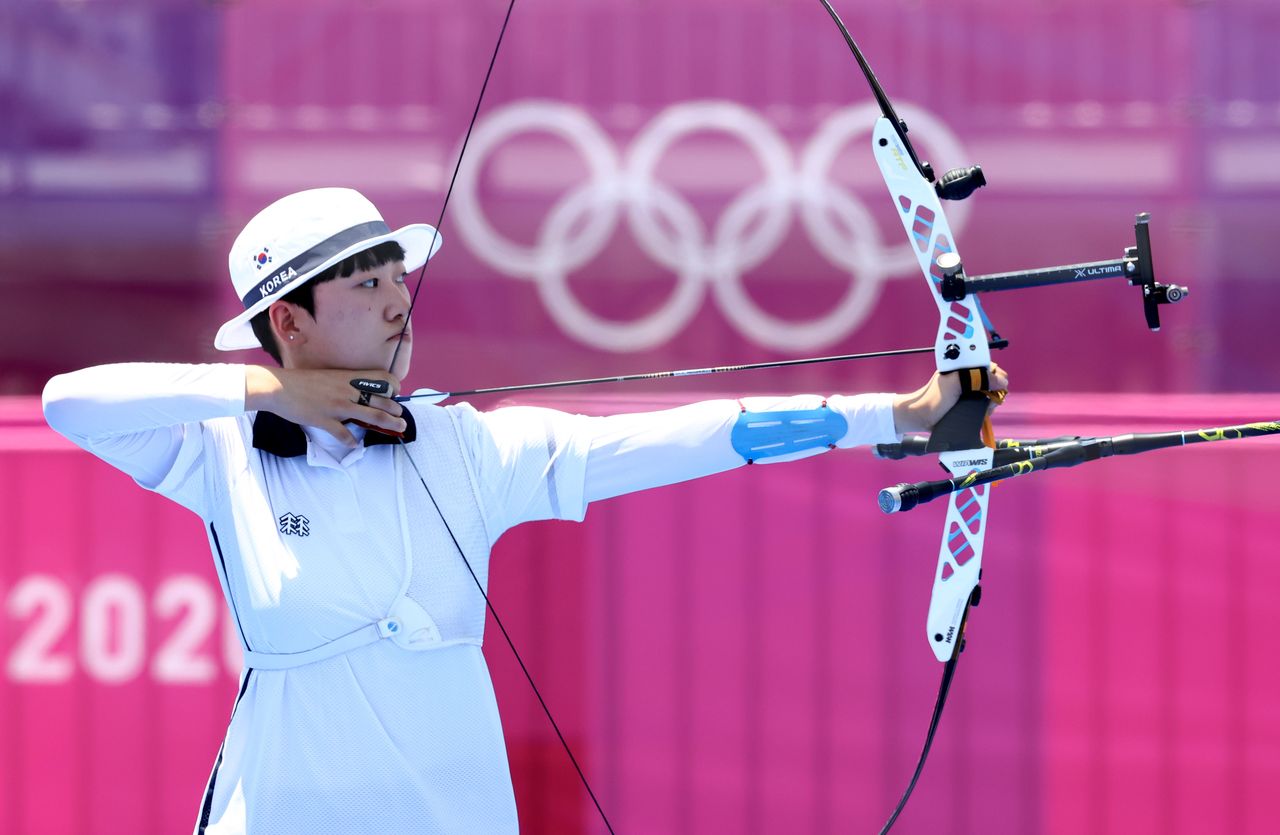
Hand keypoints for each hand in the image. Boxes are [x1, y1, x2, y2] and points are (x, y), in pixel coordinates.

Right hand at [245, 366, 405, 445]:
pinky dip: (351, 441)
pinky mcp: (325, 420)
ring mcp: (337, 406)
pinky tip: (353, 444)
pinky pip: (343, 434)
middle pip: (382, 401)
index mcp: (348, 378)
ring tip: (399, 429)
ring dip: (389, 424)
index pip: (382, 378)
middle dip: (396, 411)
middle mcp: (347, 391)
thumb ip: (345, 383)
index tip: (394, 395)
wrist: (278, 387)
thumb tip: (358, 392)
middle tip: (402, 418)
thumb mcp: (329, 376)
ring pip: (372, 416)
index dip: (393, 387)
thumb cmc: (301, 381)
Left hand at [891, 363, 1008, 434]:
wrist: (921, 417)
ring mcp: (968, 392)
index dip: (997, 374)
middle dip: (995, 390)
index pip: (988, 366)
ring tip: (985, 408)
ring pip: (990, 394)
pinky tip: (982, 414)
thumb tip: (1001, 381)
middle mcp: (967, 378)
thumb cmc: (934, 398)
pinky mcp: (968, 404)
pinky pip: (984, 405)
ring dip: (991, 402)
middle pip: (992, 381)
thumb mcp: (955, 383)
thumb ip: (977, 378)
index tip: (999, 385)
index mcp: (964, 367)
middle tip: (989, 399)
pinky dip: (986, 410)